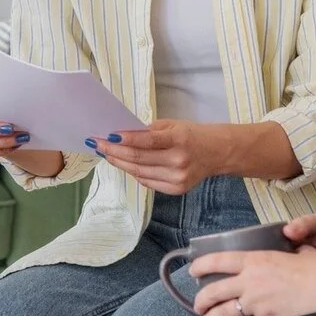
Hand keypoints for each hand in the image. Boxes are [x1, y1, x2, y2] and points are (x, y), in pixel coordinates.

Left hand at [88, 120, 224, 193]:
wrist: (218, 153)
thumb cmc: (193, 135)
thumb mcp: (173, 125)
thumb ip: (150, 132)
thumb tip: (121, 136)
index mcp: (180, 140)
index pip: (147, 141)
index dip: (125, 139)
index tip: (107, 136)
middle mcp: (179, 161)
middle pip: (139, 159)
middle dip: (114, 151)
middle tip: (98, 144)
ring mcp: (178, 178)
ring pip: (139, 172)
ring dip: (120, 163)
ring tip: (106, 154)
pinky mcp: (176, 190)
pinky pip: (147, 182)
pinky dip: (134, 173)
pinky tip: (124, 165)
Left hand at [190, 246, 315, 315]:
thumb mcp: (298, 250)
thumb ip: (286, 250)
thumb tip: (290, 245)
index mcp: (256, 260)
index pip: (219, 261)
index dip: (201, 266)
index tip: (193, 271)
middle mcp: (251, 281)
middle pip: (215, 291)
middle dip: (201, 300)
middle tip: (197, 304)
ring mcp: (258, 303)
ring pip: (225, 313)